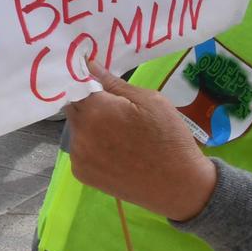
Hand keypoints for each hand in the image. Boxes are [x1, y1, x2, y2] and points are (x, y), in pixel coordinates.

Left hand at [64, 58, 217, 221]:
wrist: (179, 185)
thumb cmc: (169, 137)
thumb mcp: (150, 101)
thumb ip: (114, 83)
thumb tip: (90, 65)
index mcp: (95, 111)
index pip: (75, 84)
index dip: (84, 78)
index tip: (94, 77)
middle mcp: (79, 133)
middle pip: (72, 107)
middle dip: (87, 102)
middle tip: (112, 107)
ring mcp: (78, 156)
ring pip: (75, 129)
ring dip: (89, 125)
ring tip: (118, 132)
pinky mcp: (81, 174)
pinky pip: (80, 150)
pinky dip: (91, 145)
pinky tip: (114, 150)